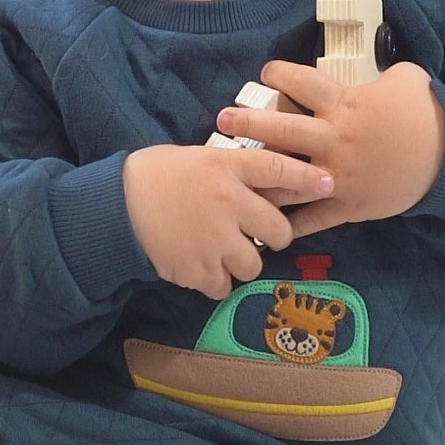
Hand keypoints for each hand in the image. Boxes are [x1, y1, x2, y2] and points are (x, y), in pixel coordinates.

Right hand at [122, 142, 334, 300]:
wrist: (115, 205)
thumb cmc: (156, 174)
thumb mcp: (199, 158)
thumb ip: (233, 170)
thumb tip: (267, 182)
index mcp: (226, 167)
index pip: (279, 169)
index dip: (308, 178)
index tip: (330, 183)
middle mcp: (228, 202)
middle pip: (278, 230)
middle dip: (274, 236)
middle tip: (255, 234)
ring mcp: (214, 238)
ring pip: (253, 264)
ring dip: (241, 262)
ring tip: (219, 253)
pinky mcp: (198, 268)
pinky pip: (222, 286)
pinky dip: (214, 282)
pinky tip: (199, 268)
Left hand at [215, 59, 444, 242]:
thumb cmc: (426, 114)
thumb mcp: (405, 79)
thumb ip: (378, 75)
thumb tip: (371, 68)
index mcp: (343, 104)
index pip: (299, 82)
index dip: (278, 73)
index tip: (267, 73)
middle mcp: (333, 138)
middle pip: (280, 128)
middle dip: (248, 122)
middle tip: (223, 118)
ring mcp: (337, 175)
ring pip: (288, 176)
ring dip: (260, 176)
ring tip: (235, 176)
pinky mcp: (348, 205)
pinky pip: (313, 219)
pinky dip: (292, 225)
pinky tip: (271, 229)